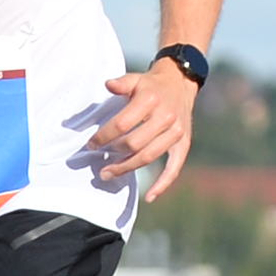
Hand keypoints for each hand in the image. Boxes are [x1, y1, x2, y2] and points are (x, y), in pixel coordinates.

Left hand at [92, 56, 198, 199]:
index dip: (104, 136)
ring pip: (148, 156)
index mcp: (150, 100)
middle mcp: (165, 117)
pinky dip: (162, 184)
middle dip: (113, 155)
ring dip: (127, 168)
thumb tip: (108, 85)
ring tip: (109, 174)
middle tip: (99, 163)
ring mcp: (176, 132)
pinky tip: (149, 197)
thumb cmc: (151, 84)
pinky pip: (174, 167)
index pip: (121, 124)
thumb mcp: (136, 79)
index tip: (92, 144)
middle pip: (134, 143)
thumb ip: (121, 83)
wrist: (180, 82)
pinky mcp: (183, 143)